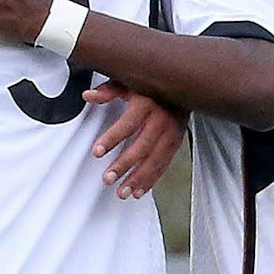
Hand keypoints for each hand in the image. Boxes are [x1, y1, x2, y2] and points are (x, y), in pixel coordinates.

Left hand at [86, 82, 186, 198]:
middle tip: (108, 178)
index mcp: (147, 103)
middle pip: (142, 146)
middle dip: (125, 165)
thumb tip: (88, 95)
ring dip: (139, 178)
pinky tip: (138, 191)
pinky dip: (152, 179)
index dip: (112, 139)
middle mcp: (161, 119)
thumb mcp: (129, 80)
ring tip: (122, 192)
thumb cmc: (152, 83)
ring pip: (155, 159)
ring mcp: (171, 132)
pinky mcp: (176, 141)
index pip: (127, 124)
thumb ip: (108, 90)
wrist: (184, 83)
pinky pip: (164, 163)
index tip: (97, 152)